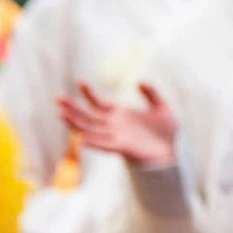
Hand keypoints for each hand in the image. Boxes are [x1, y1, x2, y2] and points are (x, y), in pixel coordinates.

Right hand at [57, 81, 177, 166]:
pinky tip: (81, 138)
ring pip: (90, 129)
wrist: (176, 151)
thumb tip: (139, 81)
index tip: (80, 81)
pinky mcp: (123, 148)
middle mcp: (114, 126)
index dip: (89, 94)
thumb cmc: (167, 132)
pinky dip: (93, 141)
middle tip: (57, 98)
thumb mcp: (161, 107)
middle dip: (72, 108)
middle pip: (87, 116)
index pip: (98, 103)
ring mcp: (116, 137)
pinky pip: (104, 145)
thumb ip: (151, 93)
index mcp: (120, 115)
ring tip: (60, 114)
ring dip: (75, 123)